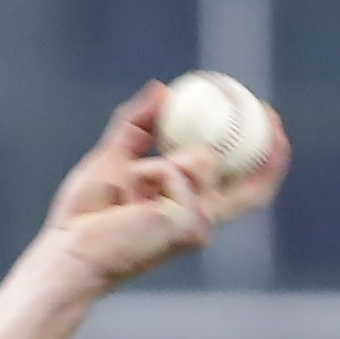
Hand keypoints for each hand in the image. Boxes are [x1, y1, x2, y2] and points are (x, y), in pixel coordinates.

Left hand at [34, 83, 288, 291]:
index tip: (264, 118)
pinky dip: (149, 173)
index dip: (263, 157)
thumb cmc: (84, 217)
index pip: (241, 188)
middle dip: (270, 147)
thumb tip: (162, 89)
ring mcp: (199, 226)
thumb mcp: (114, 158)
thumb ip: (136, 125)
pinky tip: (128, 200)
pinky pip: (176, 171)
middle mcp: (201, 222)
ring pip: (202, 160)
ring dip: (160, 162)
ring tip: (127, 192)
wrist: (69, 250)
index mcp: (188, 211)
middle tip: (267, 110)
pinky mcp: (190, 227)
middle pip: (248, 181)